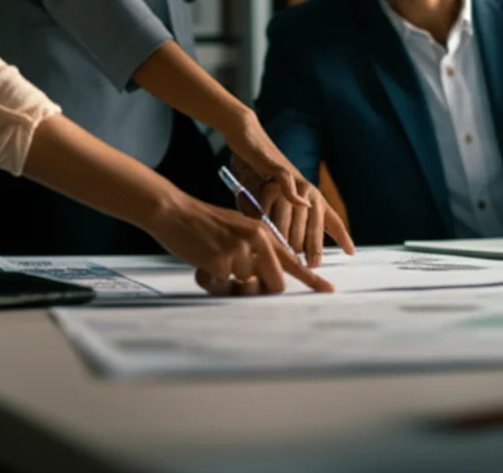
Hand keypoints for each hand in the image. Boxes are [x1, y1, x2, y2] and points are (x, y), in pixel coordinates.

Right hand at [147, 192, 334, 295]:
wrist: (175, 212)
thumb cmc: (203, 224)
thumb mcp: (237, 229)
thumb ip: (255, 250)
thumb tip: (264, 278)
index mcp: (263, 232)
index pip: (293, 259)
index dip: (311, 278)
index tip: (328, 289)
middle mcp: (257, 240)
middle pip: (275, 283)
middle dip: (261, 289)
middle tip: (238, 282)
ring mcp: (240, 251)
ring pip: (244, 286)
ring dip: (228, 282)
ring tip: (212, 262)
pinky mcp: (222, 262)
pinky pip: (223, 285)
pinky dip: (212, 280)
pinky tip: (202, 261)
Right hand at [221, 111, 353, 260]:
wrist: (247, 140)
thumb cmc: (256, 173)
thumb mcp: (268, 201)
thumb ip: (274, 219)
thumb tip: (277, 245)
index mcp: (311, 197)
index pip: (329, 220)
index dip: (341, 236)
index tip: (350, 253)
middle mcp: (308, 189)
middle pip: (311, 226)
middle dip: (306, 248)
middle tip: (301, 264)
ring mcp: (295, 180)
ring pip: (295, 214)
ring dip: (287, 234)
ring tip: (284, 251)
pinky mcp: (279, 169)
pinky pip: (289, 185)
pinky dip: (294, 195)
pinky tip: (299, 205)